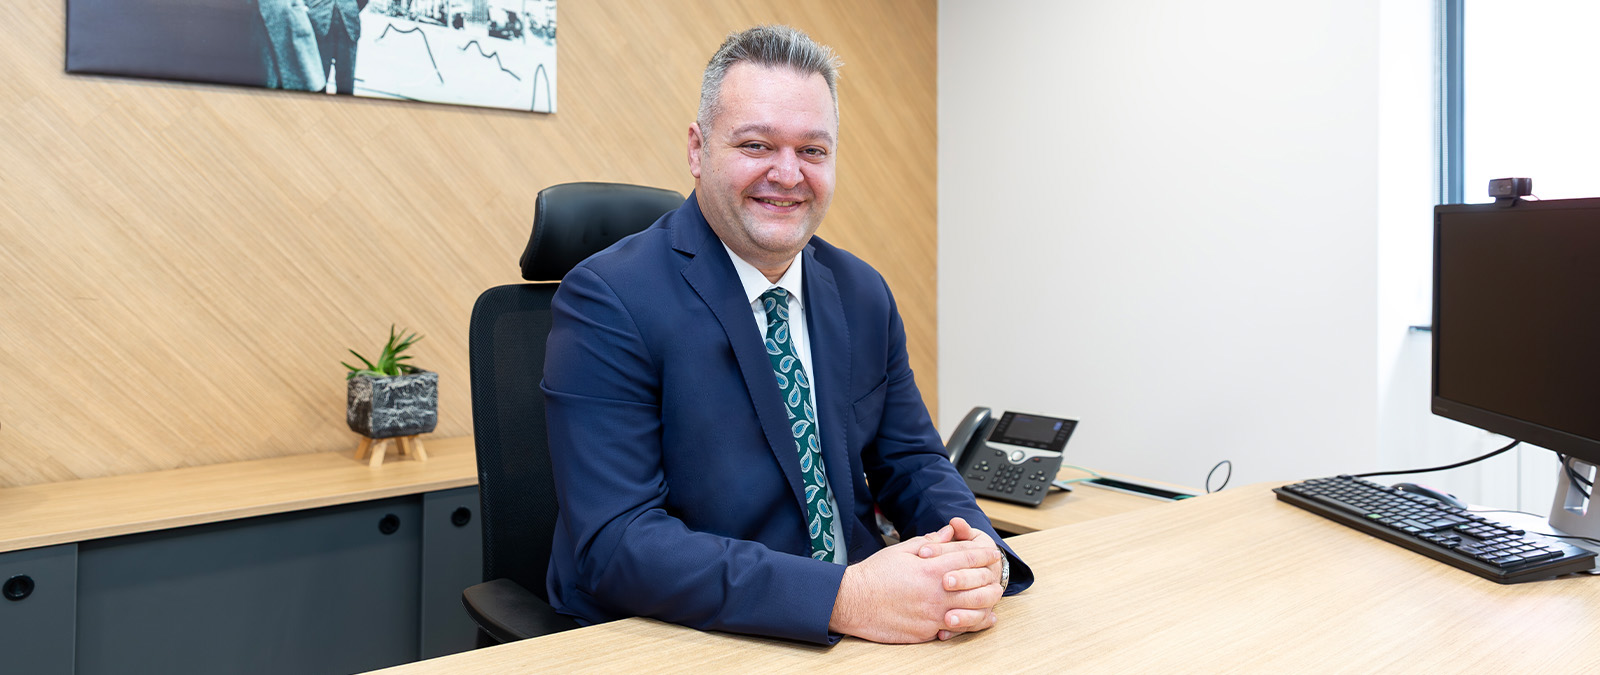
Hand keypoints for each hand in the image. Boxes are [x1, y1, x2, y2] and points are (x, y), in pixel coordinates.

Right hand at [828, 531, 1003, 642]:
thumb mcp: (902, 550)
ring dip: (985, 606)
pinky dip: (968, 624)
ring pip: (972, 612)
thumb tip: (948, 533)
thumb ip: (930, 542)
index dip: (985, 554)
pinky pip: (955, 630)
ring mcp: (933, 615)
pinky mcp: (926, 632)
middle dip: (992, 582)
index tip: (993, 554)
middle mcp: (936, 592)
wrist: (853, 601)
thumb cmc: (875, 574)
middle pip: (979, 587)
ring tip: (991, 602)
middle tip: (996, 579)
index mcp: (932, 568)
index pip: (970, 558)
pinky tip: (974, 620)